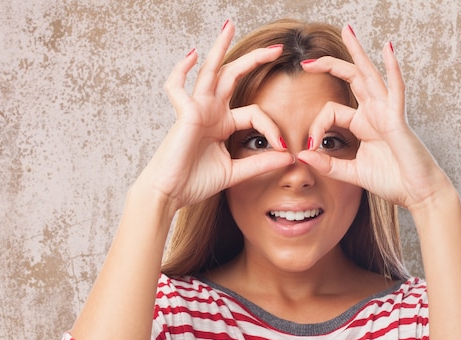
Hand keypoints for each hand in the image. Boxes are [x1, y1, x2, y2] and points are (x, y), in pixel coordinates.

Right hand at [135, 22, 293, 216]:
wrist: (170, 194)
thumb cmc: (195, 183)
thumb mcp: (234, 172)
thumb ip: (260, 163)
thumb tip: (289, 157)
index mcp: (222, 124)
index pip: (255, 114)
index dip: (272, 128)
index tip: (284, 148)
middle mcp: (210, 112)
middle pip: (234, 77)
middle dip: (255, 60)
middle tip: (277, 48)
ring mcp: (196, 109)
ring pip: (210, 71)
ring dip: (219, 48)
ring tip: (229, 25)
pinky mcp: (184, 114)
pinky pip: (177, 86)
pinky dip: (181, 69)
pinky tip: (192, 55)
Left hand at [298, 26, 455, 215]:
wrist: (417, 193)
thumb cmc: (392, 181)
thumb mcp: (353, 174)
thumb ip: (328, 165)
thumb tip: (303, 155)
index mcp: (363, 124)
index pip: (331, 111)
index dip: (316, 125)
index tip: (310, 146)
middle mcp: (374, 113)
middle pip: (351, 80)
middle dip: (330, 66)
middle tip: (307, 61)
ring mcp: (387, 113)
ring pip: (370, 75)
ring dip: (358, 53)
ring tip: (347, 31)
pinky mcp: (399, 120)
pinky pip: (396, 90)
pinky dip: (393, 70)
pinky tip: (387, 50)